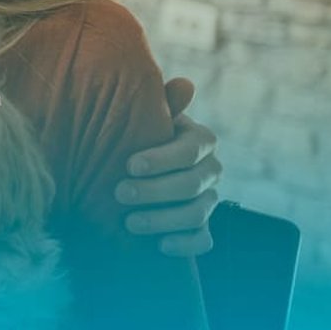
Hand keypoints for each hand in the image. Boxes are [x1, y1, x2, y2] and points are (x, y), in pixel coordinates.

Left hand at [116, 77, 221, 256]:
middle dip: (155, 191)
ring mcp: (208, 201)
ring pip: (197, 214)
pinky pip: (203, 241)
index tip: (129, 164)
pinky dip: (183, 245)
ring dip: (163, 220)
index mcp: (199, 139)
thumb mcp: (141, 116)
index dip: (163, 158)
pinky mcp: (200, 227)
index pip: (192, 149)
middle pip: (193, 184)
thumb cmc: (133, 135)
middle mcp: (210, 170)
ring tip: (129, 223)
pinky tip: (159, 245)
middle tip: (120, 193)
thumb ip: (159, 102)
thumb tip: (184, 84)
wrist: (127, 167)